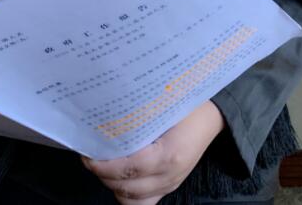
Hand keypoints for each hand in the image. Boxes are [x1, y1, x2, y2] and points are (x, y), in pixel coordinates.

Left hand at [82, 100, 223, 204]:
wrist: (213, 116)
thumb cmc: (187, 106)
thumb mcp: (164, 106)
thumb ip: (138, 116)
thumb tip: (105, 119)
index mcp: (169, 153)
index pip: (129, 167)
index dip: (103, 164)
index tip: (87, 153)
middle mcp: (169, 175)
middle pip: (126, 186)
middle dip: (102, 174)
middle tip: (89, 156)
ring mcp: (170, 184)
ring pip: (130, 198)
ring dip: (111, 184)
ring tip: (102, 166)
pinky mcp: (169, 188)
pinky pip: (142, 203)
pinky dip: (126, 194)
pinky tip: (119, 179)